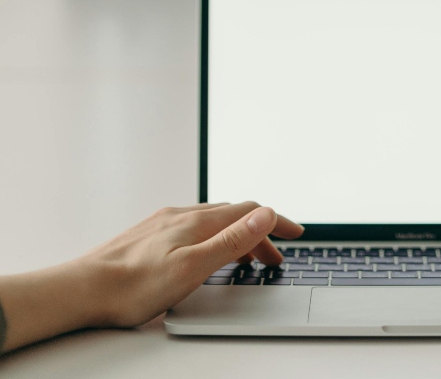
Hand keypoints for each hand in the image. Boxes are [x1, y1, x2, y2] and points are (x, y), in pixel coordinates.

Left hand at [82, 201, 303, 326]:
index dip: (277, 222)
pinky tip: (205, 253)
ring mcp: (164, 223)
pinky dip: (214, 238)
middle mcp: (181, 215)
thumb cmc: (134, 287)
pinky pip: (193, 228)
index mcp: (197, 222)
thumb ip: (232, 239)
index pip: (250, 211)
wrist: (81, 290)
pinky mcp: (150, 234)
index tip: (297, 233)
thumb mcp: (194, 267)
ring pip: (212, 222)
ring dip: (237, 236)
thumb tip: (265, 212)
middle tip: (274, 259)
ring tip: (246, 260)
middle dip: (260, 234)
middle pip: (234, 216)